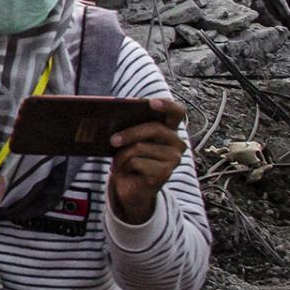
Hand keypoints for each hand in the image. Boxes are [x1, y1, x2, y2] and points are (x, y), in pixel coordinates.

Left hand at [108, 98, 187, 223]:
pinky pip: (137, 162)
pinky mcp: (165, 173)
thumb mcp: (129, 140)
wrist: (131, 187)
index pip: (176, 111)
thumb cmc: (130, 158)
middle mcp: (177, 142)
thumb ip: (128, 125)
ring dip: (122, 155)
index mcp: (169, 129)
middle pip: (155, 128)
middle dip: (130, 133)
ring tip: (116, 161)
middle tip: (112, 140)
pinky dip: (123, 166)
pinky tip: (123, 170)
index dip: (166, 105)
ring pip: (140, 147)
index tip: (151, 103)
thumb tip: (112, 113)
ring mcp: (174, 158)